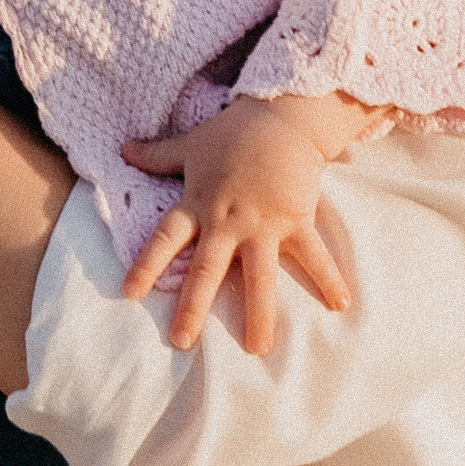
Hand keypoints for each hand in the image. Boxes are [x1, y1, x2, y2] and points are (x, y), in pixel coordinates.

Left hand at [118, 93, 361, 354]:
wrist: (280, 116)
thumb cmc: (233, 131)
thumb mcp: (190, 144)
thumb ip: (157, 155)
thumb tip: (123, 149)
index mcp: (198, 205)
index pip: (165, 238)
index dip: (147, 264)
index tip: (130, 292)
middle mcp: (227, 222)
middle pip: (206, 270)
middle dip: (193, 307)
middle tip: (182, 341)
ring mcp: (263, 225)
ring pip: (258, 277)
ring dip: (259, 314)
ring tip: (258, 349)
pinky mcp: (296, 220)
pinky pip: (313, 255)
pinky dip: (328, 278)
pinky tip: (341, 305)